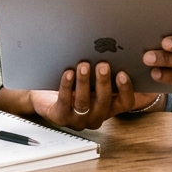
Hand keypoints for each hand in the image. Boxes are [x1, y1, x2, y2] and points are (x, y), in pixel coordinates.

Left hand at [29, 61, 152, 129]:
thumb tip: (112, 51)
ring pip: (83, 102)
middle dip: (103, 82)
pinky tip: (68, 73)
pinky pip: (64, 102)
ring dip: (84, 82)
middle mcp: (96, 116)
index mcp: (109, 107)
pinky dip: (66, 86)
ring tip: (83, 65)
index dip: (126, 89)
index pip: (126, 103)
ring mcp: (78, 120)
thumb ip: (103, 71)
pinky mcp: (60, 117)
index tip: (123, 73)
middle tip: (103, 65)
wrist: (45, 96)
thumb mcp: (92, 80)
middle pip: (104, 102)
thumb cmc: (73, 85)